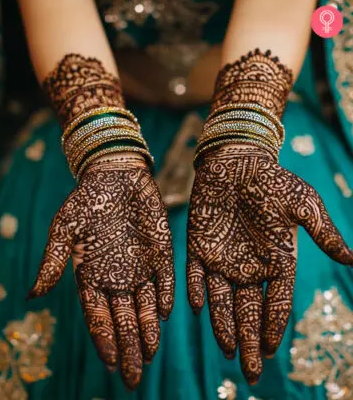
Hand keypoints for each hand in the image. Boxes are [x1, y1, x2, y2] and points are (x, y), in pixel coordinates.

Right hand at [27, 155, 173, 389]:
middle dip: (128, 348)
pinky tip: (164, 314)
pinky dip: (165, 296)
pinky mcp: (161, 252)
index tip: (111, 364)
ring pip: (146, 306)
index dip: (104, 340)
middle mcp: (118, 276)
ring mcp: (141, 266)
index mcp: (92, 275)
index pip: (98, 317)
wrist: (116, 174)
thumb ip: (53, 261)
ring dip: (148, 331)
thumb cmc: (86, 200)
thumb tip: (32, 295)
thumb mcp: (64, 228)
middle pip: (124, 320)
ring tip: (150, 355)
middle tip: (134, 377)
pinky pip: (165, 279)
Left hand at [187, 145, 352, 384]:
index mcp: (276, 260)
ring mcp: (223, 259)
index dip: (274, 325)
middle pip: (250, 311)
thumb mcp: (303, 205)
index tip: (271, 349)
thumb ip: (323, 233)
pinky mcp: (199, 248)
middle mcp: (249, 266)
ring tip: (228, 351)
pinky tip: (198, 309)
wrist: (236, 162)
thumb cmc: (272, 181)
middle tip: (251, 371)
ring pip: (222, 300)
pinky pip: (196, 276)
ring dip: (224, 326)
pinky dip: (196, 292)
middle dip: (251, 340)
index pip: (276, 301)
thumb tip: (352, 261)